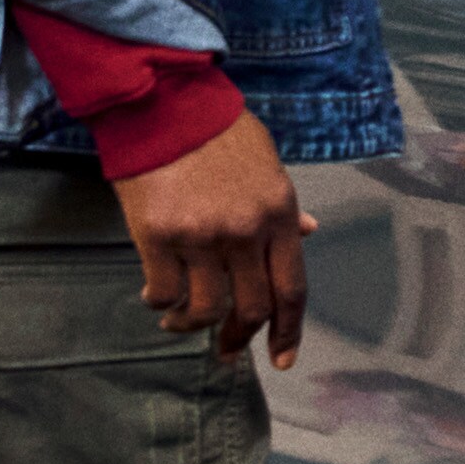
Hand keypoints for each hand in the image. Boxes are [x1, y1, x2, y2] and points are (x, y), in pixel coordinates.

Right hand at [113, 114, 315, 368]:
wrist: (165, 105)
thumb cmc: (219, 131)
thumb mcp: (267, 163)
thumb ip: (284, 206)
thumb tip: (310, 230)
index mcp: (278, 214)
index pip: (292, 288)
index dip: (288, 330)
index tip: (282, 358)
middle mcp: (245, 231)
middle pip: (251, 308)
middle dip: (239, 339)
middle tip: (226, 352)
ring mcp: (201, 235)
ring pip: (204, 308)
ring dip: (190, 324)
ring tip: (178, 322)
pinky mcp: (159, 234)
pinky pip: (163, 290)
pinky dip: (159, 301)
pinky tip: (154, 297)